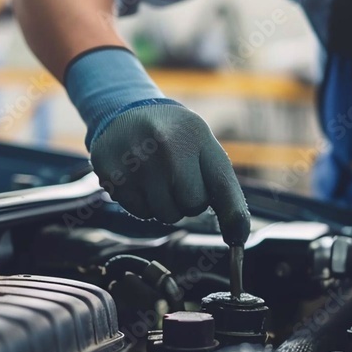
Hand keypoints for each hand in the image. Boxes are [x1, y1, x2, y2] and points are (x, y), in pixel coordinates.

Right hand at [91, 101, 250, 244]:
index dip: (233, 216)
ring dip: (165, 204)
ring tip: (157, 176)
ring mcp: (137, 162)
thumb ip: (223, 186)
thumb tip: (237, 236)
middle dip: (189, 199)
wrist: (124, 112)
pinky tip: (138, 179)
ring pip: (166, 214)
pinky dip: (143, 204)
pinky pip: (141, 213)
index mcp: (194, 135)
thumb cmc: (174, 136)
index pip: (221, 184)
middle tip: (178, 176)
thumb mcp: (202, 145)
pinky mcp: (113, 177)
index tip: (237, 239)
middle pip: (192, 205)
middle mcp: (165, 146)